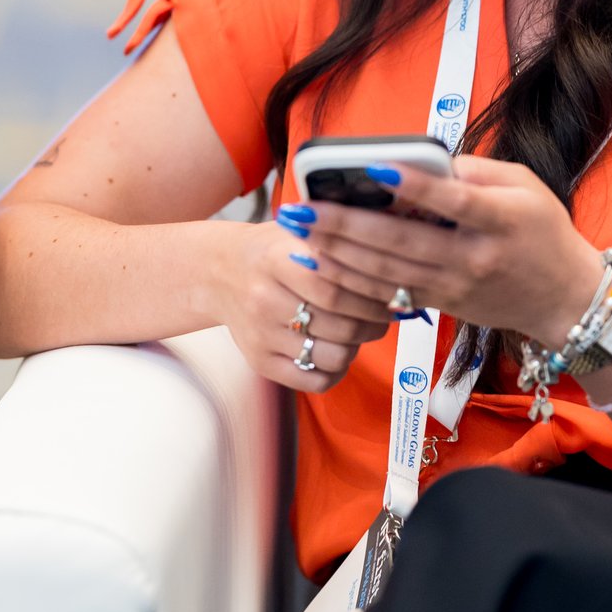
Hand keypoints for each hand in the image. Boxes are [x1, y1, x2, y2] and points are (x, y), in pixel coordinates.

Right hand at [210, 218, 393, 392]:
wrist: (219, 271)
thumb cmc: (272, 250)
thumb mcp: (297, 231)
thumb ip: (338, 237)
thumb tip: (393, 252)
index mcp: (275, 259)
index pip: (336, 287)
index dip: (373, 297)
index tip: (393, 295)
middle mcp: (264, 298)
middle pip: (340, 325)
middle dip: (374, 324)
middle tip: (385, 316)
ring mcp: (260, 334)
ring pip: (332, 356)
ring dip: (357, 348)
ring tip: (358, 332)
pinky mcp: (258, 361)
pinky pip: (312, 381)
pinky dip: (336, 371)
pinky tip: (336, 352)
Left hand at [288, 156, 607, 346]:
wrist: (566, 300)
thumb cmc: (544, 231)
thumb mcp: (525, 186)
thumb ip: (475, 172)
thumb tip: (421, 162)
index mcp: (501, 220)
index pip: (453, 202)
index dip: (413, 186)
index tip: (373, 167)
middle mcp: (475, 257)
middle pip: (402, 241)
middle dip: (345, 225)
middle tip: (302, 208)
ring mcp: (455, 286)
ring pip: (387, 271)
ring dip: (337, 252)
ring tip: (299, 232)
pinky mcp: (443, 304)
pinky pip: (389, 293)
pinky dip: (352, 279)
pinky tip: (321, 262)